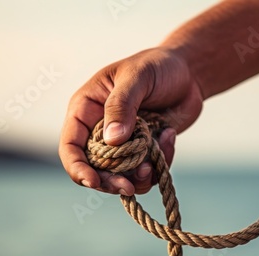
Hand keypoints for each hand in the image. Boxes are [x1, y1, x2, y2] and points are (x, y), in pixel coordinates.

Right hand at [59, 47, 202, 195]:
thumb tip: (112, 140)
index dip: (77, 167)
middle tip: (128, 186)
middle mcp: (100, 130)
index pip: (70, 145)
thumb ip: (121, 105)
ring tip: (152, 163)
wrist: (188, 73)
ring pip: (120, 176)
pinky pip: (146, 172)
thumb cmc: (157, 66)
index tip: (93, 181)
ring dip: (137, 178)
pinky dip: (158, 165)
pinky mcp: (144, 152)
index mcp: (87, 109)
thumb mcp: (137, 77)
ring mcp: (123, 144)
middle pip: (93, 169)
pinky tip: (169, 137)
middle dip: (109, 181)